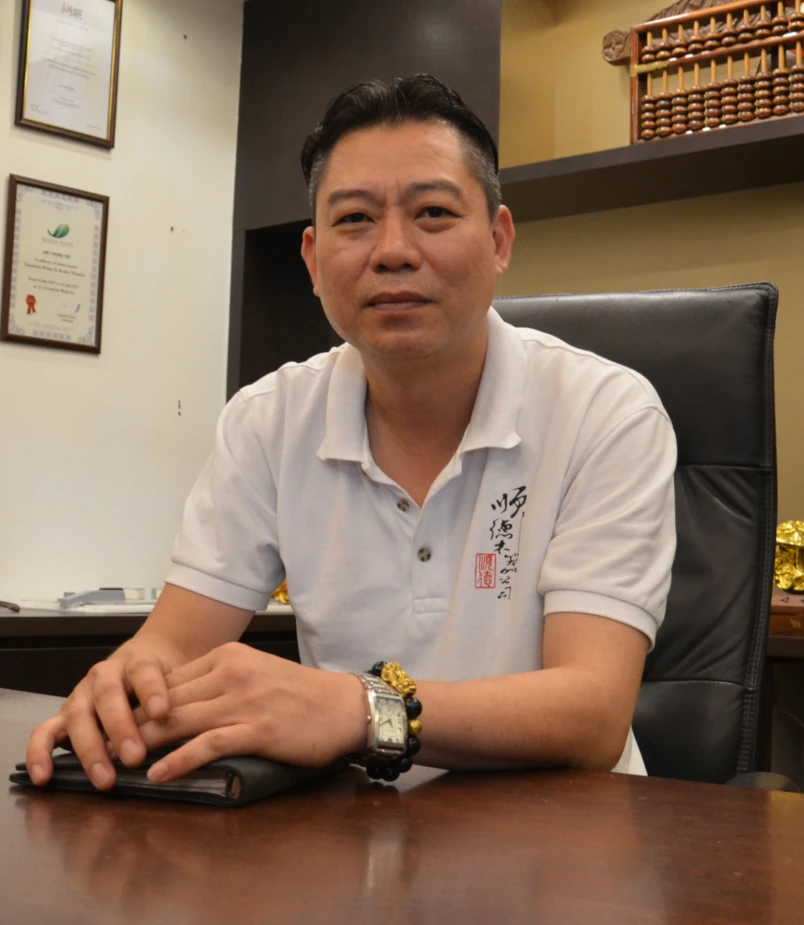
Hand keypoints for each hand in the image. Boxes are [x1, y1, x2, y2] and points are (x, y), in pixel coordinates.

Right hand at [25, 639, 183, 789]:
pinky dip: (40, 753)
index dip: (152, 691)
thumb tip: (199, 732)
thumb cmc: (165, 676)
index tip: (163, 712)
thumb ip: (184, 699)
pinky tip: (44, 777)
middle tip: (136, 758)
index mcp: (138, 662)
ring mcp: (82, 693)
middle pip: (109, 697)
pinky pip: (45, 732)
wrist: (146, 660)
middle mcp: (105, 674)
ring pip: (78, 716)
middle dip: (121, 729)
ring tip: (105, 778)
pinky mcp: (65, 715)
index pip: (144, 672)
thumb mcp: (180, 679)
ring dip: (90, 748)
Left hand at [133, 642, 365, 783]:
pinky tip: (159, 773)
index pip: (171, 679)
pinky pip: (207, 744)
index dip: (140, 703)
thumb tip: (179, 705)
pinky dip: (178, 760)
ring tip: (120, 763)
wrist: (344, 706)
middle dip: (133, 724)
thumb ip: (220, 682)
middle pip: (168, 699)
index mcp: (229, 655)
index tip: (116, 723)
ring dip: (145, 743)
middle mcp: (232, 672)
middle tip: (106, 746)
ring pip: (180, 720)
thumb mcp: (256, 673)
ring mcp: (244, 700)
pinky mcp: (257, 728)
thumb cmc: (302, 694)